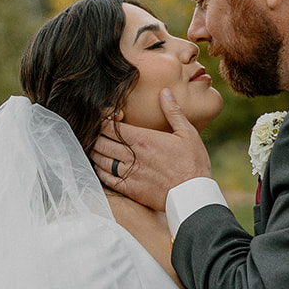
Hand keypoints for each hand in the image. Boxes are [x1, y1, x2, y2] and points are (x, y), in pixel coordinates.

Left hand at [93, 89, 211, 210]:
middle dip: (96, 135)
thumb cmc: (193, 164)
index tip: (104, 118)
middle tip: (96, 132)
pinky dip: (99, 170)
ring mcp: (129, 173)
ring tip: (96, 146)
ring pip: (100, 160)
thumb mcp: (187, 133)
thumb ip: (173, 112)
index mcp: (144, 139)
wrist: (193, 196)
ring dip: (95, 152)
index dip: (102, 121)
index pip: (111, 127)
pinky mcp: (130, 189)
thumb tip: (165, 92)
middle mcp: (132, 155)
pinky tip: (101, 166)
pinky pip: (106, 179)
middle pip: (101, 142)